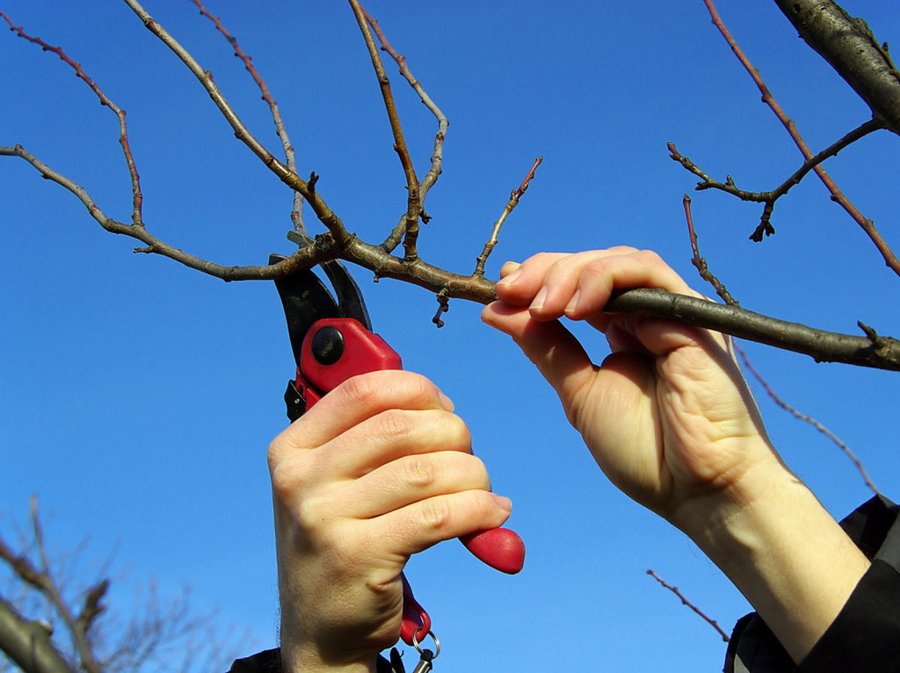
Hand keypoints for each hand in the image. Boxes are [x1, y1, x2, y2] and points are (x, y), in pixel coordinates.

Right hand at [268, 370, 511, 672]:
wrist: (320, 630)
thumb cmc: (342, 542)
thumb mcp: (334, 484)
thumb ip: (371, 440)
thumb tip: (442, 406)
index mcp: (293, 448)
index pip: (363, 391)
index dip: (417, 390)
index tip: (445, 410)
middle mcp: (300, 479)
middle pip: (400, 427)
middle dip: (453, 434)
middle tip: (468, 457)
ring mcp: (323, 519)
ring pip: (425, 471)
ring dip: (472, 475)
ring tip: (484, 490)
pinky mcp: (357, 557)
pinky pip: (438, 516)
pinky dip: (478, 509)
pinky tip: (493, 514)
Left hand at [482, 248, 868, 661]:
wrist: (698, 490)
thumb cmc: (646, 451)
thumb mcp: (579, 393)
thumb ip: (546, 348)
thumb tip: (497, 310)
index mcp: (622, 333)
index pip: (576, 288)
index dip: (536, 282)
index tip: (498, 294)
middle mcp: (647, 316)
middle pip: (592, 267)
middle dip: (545, 272)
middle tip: (510, 291)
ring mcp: (670, 313)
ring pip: (617, 262)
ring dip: (570, 274)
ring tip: (541, 304)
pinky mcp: (691, 315)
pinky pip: (646, 274)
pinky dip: (605, 278)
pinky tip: (575, 306)